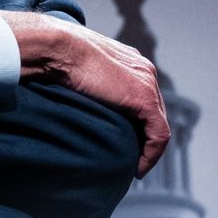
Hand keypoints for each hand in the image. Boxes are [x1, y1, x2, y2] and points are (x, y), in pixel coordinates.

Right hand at [0, 10, 168, 176]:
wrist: (59, 48)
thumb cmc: (60, 58)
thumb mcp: (81, 73)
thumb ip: (93, 86)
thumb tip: (85, 103)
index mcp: (132, 64)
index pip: (145, 100)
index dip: (139, 126)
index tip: (127, 146)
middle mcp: (145, 71)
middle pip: (155, 113)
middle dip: (146, 140)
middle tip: (132, 161)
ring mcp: (148, 83)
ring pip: (159, 125)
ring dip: (149, 151)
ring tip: (135, 168)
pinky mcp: (145, 98)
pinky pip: (158, 134)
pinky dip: (151, 155)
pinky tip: (138, 169)